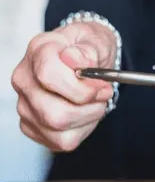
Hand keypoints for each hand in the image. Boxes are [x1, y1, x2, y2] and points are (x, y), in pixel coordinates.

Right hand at [11, 22, 117, 151]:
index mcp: (38, 51)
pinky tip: (84, 113)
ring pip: (58, 128)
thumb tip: (75, 60)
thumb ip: (88, 50)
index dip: (81, 87)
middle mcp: (25, 79)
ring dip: (87, 118)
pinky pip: (60, 140)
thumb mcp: (97, 41)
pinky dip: (81, 129)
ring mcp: (25, 104)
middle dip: (88, 107)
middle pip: (53, 112)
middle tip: (103, 95)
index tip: (102, 85)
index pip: (49, 76)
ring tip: (94, 102)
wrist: (88, 60)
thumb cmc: (89, 49)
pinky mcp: (32, 125)